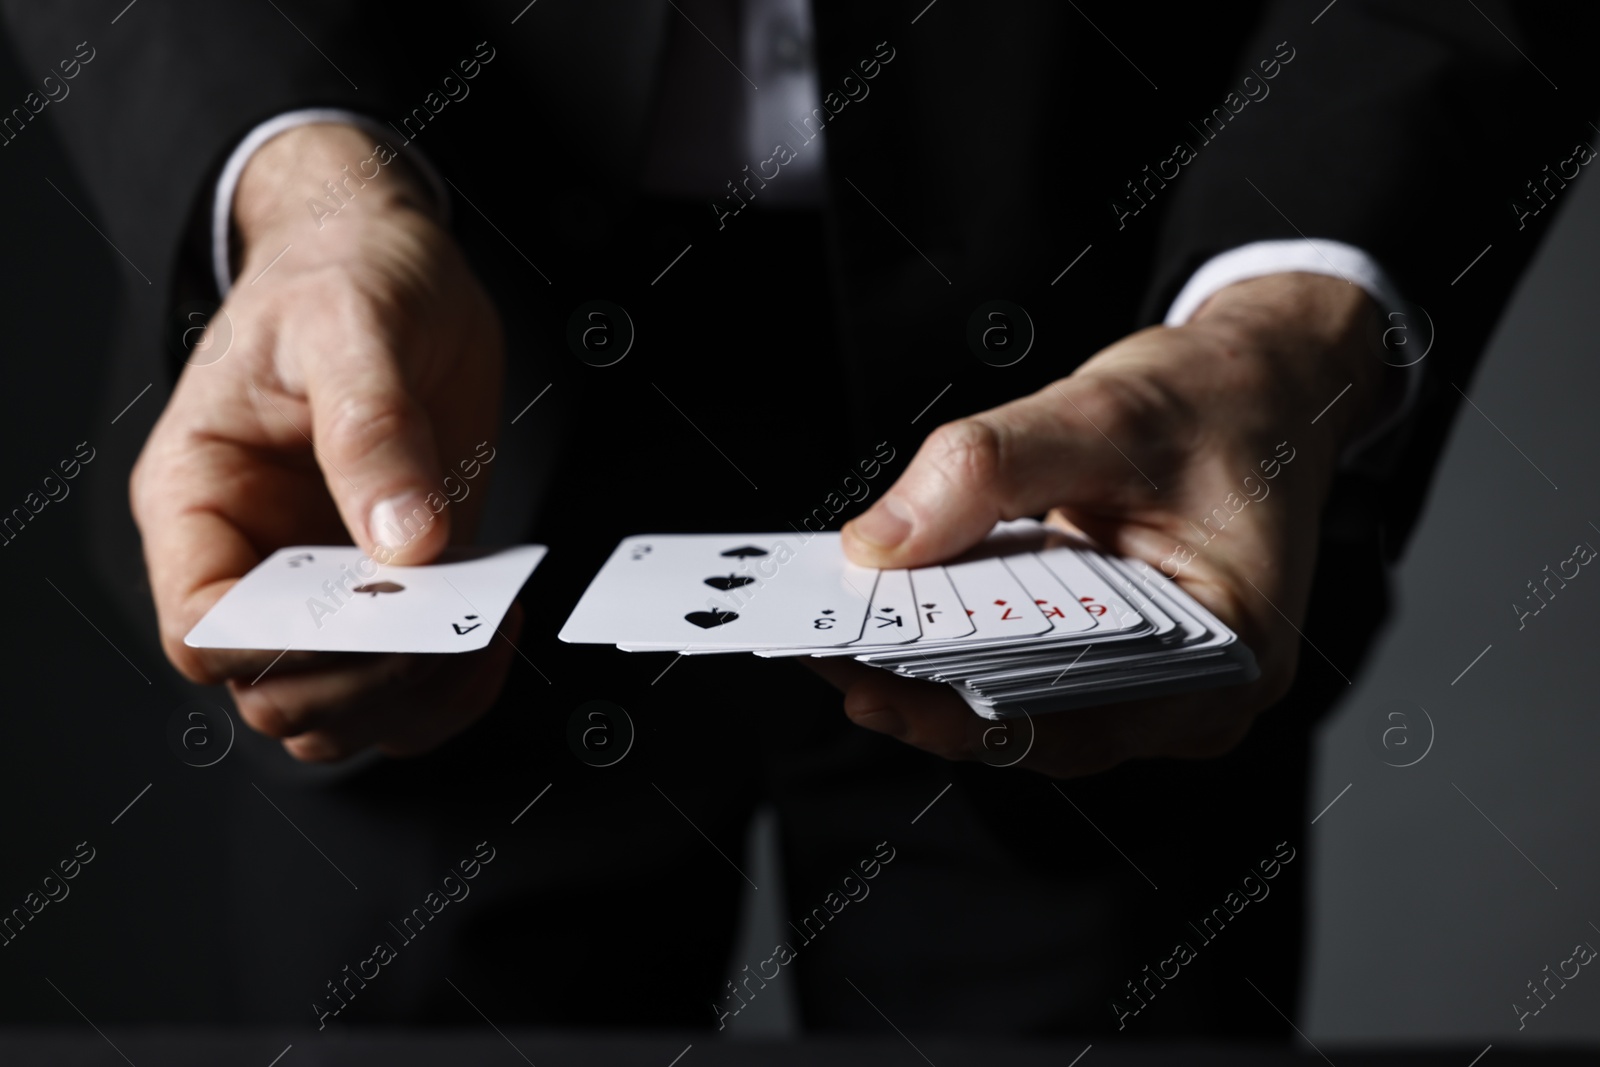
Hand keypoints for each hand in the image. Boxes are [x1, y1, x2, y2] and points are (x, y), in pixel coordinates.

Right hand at [132, 123, 513, 761]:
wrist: (388, 256)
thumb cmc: (339, 273)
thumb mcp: (351, 324)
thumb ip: (371, 432)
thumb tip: (405, 541)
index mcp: (200, 498)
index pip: (203, 626)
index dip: (279, 647)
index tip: (371, 613)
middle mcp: (255, 555)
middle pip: (275, 689)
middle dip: (365, 677)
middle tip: (449, 622)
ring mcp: (328, 580)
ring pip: (341, 709)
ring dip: (415, 698)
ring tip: (485, 630)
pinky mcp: (399, 584)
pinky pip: (410, 682)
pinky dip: (456, 685)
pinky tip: (498, 629)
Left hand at [826, 273, 1386, 776]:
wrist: (1261, 389)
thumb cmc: (1216, 404)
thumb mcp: (1105, 411)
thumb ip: (989, 468)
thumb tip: (880, 543)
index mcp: (1230, 652)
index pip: (1074, 712)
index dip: (959, 702)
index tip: (863, 674)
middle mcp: (1196, 695)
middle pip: (1037, 725)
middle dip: (927, 692)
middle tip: (829, 652)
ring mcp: (1156, 688)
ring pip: (1023, 708)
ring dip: (933, 674)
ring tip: (843, 637)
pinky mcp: (1115, 661)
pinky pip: (1027, 672)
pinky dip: (962, 646)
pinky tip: (898, 616)